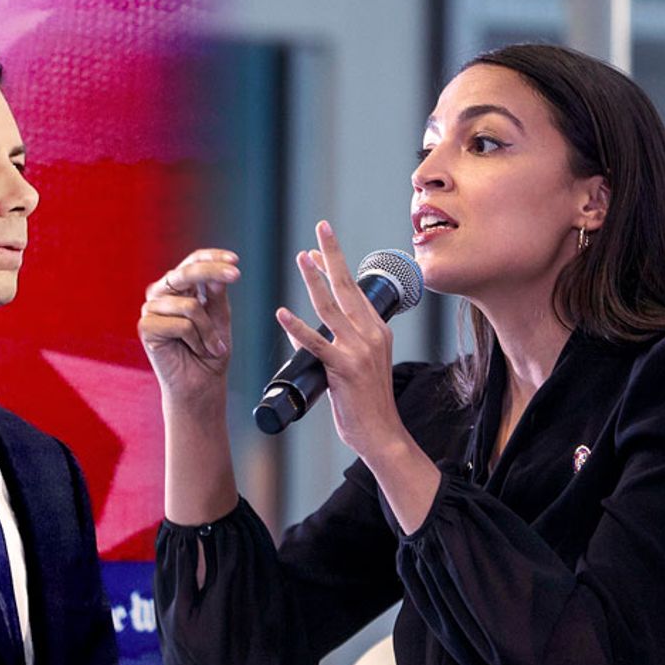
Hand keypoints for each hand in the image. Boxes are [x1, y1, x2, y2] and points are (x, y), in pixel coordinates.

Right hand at [138, 249, 239, 402]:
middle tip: (236, 275)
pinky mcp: (146, 328)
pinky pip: (181, 325)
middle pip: (186, 272)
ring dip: (208, 330)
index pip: (192, 261)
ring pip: (190, 306)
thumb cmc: (209, 351)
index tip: (235, 261)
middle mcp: (162, 294)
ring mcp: (151, 310)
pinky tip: (194, 350)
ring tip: (210, 346)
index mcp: (179, 287)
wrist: (201, 384)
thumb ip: (216, 294)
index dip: (212, 257)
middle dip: (212, 272)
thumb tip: (216, 274)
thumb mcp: (220, 317)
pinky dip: (196, 340)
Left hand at [275, 221, 405, 459]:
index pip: (354, 290)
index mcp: (377, 331)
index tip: (321, 247)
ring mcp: (359, 351)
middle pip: (347, 286)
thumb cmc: (367, 404)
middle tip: (320, 229)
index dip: (336, 266)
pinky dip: (296, 327)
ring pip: (330, 307)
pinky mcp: (344, 369)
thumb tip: (303, 332)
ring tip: (301, 258)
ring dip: (313, 279)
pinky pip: (316, 343)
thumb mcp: (356, 367)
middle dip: (332, 255)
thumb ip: (333, 346)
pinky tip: (282, 315)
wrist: (382, 435)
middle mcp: (371, 335)